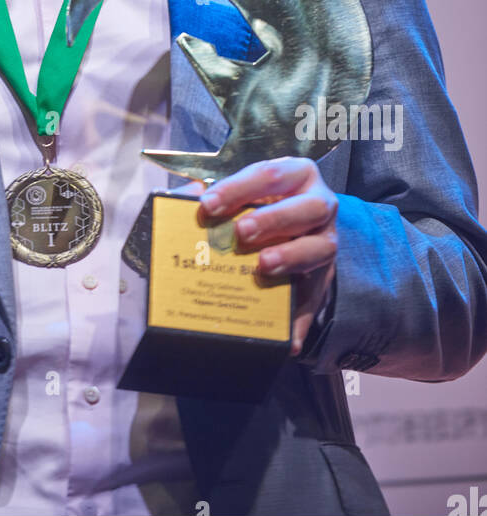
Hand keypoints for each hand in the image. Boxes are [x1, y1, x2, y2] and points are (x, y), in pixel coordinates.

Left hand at [197, 158, 337, 356]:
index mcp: (295, 174)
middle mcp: (319, 202)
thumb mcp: (240, 193)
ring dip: (291, 257)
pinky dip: (300, 320)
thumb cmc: (258, 206)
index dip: (237, 188)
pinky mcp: (325, 276)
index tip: (207, 204)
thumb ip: (213, 194)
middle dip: (274, 219)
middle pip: (307, 207)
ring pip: (320, 248)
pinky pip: (316, 299)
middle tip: (241, 233)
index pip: (268, 174)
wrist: (293, 229)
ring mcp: (326, 240)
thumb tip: (188, 194)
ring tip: (263, 268)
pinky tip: (288, 340)